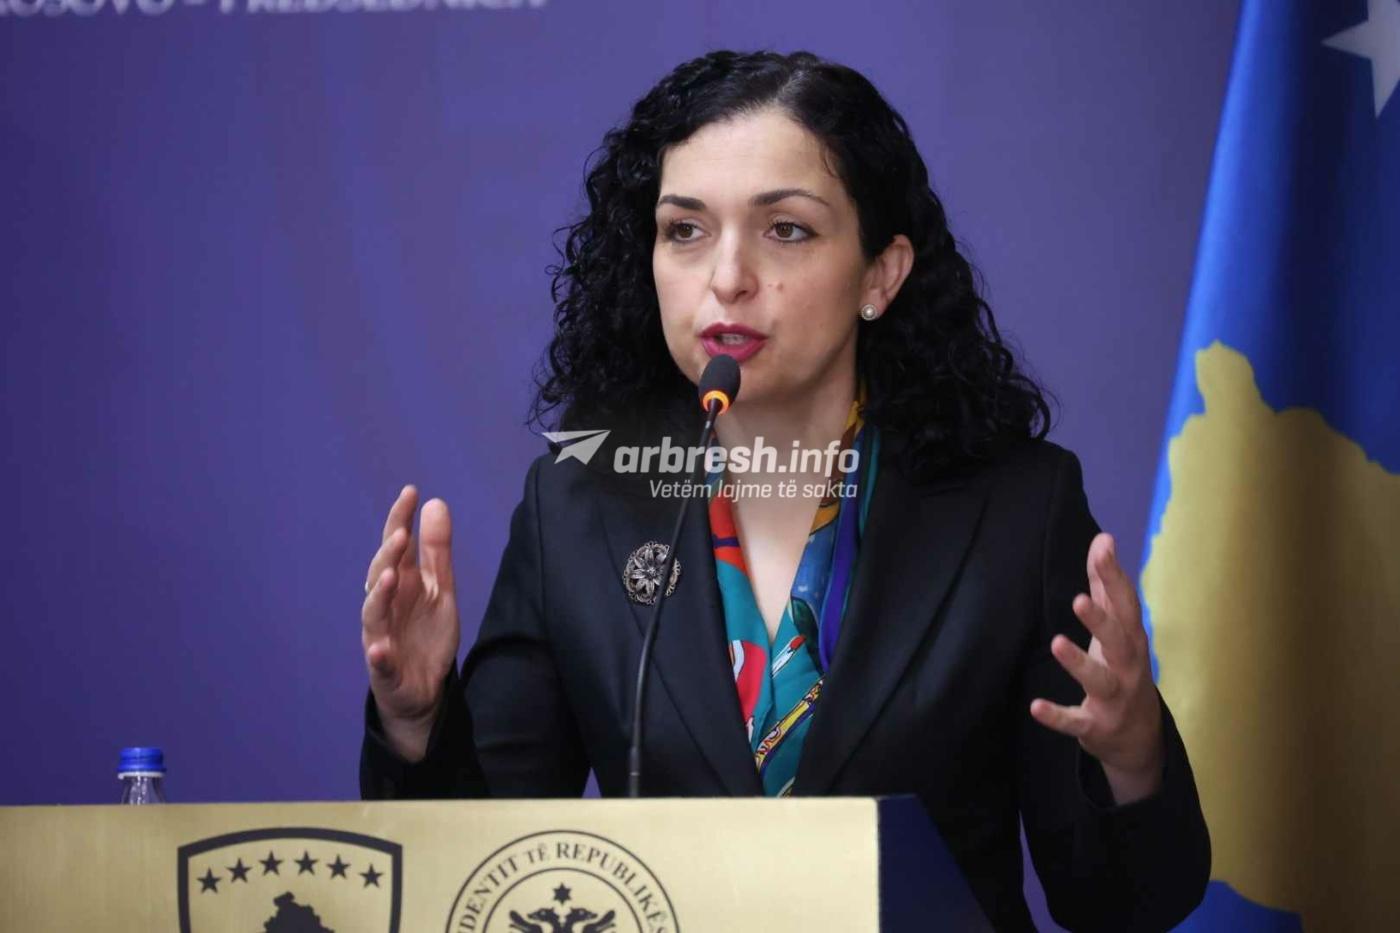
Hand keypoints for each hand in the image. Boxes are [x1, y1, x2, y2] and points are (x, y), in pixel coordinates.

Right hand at [361, 485, 459, 760]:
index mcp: (401, 584)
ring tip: (389, 577)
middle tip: (400, 535)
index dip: (400, 520)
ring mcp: (381, 637)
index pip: (396, 547)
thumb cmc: (425, 634)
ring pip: (373, 614)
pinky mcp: (385, 670)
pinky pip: (379, 661)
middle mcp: (385, 606)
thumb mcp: (440, 589)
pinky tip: (379, 648)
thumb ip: (437, 550)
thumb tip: (435, 502)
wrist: (424, 690)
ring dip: (378, 596)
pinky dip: (378, 654)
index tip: (411, 492)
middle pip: (380, 575)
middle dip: (387, 556)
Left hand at [1029, 532, 1164, 804]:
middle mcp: (1128, 666)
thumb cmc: (1122, 668)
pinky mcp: (1096, 725)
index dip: (1115, 576)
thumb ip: (1106, 585)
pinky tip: (1035, 707)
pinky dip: (1058, 716)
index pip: (1126, 603)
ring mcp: (1114, 698)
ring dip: (1079, 663)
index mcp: (1132, 639)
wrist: (1139, 736)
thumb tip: (1103, 538)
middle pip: (1119, 641)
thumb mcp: (1117, 628)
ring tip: (1057, 643)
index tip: (1104, 546)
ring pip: (1100, 680)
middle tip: (1078, 599)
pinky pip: (1076, 721)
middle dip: (1101, 621)